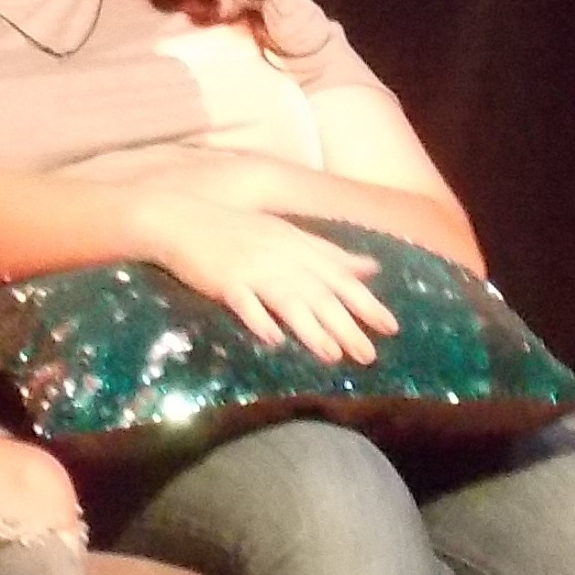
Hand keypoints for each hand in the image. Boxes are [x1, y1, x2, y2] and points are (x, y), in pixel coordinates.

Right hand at [136, 194, 397, 365]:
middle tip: (368, 355)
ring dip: (311, 329)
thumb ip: (329, 254)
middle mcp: (281, 256)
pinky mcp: (225, 281)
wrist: (182, 218)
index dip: (366, 303)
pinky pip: (245, 303)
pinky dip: (260, 321)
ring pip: (288, 301)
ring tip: (331, 355)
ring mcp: (252, 268)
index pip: (339, 277)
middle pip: (319, 294)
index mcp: (297, 246)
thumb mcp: (287, 236)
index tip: (391, 327)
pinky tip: (274, 341)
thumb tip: (371, 268)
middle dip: (346, 325)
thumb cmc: (238, 230)